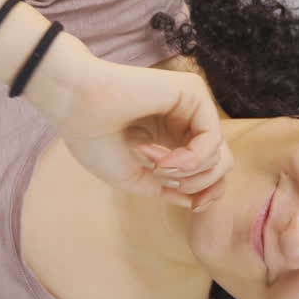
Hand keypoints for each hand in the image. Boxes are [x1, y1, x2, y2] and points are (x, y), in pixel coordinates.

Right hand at [42, 51, 232, 212]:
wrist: (77, 107)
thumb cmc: (94, 139)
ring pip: (219, 156)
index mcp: (171, 137)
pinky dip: (191, 159)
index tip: (193, 206)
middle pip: (221, 164)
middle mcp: (185, 120)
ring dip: (187, 173)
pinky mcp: (193, 92)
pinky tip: (164, 159)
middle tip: (164, 180)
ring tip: (153, 163)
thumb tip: (193, 201)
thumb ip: (164, 190)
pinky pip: (211, 139)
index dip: (207, 191)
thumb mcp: (132, 178)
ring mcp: (191, 105)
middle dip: (200, 185)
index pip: (209, 168)